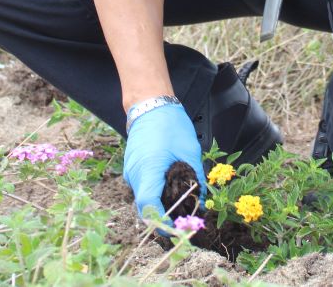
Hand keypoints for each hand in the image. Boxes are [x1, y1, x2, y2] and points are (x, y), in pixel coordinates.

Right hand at [123, 102, 205, 221]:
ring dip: (158, 205)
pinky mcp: (132, 167)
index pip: (149, 205)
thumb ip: (196, 177)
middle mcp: (135, 173)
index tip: (177, 227)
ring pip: (142, 197)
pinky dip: (154, 193)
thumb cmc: (171, 125)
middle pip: (144, 206)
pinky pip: (142, 187)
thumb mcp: (190, 151)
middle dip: (161, 217)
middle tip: (182, 221)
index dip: (162, 221)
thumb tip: (201, 198)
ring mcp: (131, 170)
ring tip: (179, 206)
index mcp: (148, 169)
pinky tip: (170, 190)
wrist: (150, 105)